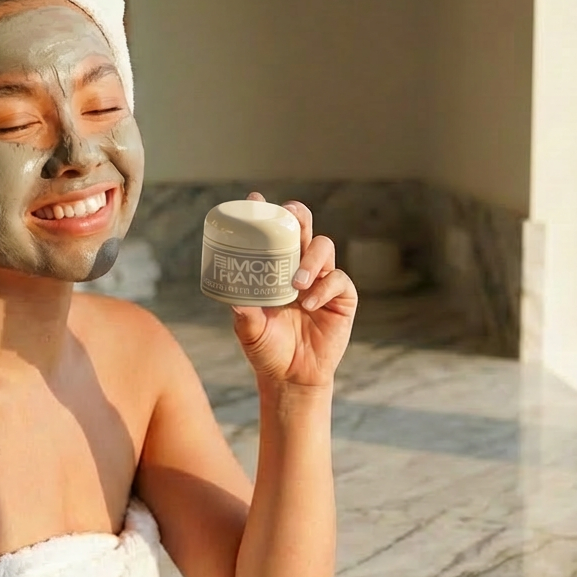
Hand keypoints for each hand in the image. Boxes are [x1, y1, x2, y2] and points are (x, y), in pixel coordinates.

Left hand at [230, 193, 357, 389]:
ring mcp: (323, 280)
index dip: (265, 213)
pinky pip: (338, 281)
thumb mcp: (250, 332)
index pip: (272, 234)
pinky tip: (309, 304)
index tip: (254, 199)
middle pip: (304, 228)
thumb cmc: (268, 350)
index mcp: (275, 269)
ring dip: (311, 259)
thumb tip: (234, 300)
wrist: (292, 377)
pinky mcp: (342, 298)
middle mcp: (300, 268)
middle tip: (288, 216)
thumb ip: (244, 316)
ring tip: (297, 283)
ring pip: (323, 248)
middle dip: (297, 216)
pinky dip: (324, 289)